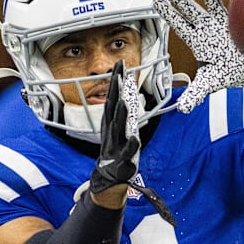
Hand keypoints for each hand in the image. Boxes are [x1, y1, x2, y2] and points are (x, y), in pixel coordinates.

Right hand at [89, 60, 176, 225]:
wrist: (109, 178)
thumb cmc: (115, 151)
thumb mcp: (117, 129)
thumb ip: (120, 112)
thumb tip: (126, 92)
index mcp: (111, 123)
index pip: (113, 98)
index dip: (116, 81)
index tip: (120, 64)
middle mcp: (111, 132)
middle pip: (113, 107)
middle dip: (116, 90)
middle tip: (119, 73)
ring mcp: (116, 145)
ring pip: (118, 128)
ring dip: (121, 115)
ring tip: (124, 102)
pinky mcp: (123, 161)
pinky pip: (127, 153)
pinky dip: (130, 146)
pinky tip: (135, 139)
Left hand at [153, 0, 243, 112]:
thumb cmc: (227, 72)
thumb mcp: (209, 83)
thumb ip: (195, 94)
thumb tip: (183, 110)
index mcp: (198, 40)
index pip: (179, 25)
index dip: (168, 14)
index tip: (156, 1)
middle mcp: (208, 27)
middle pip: (191, 11)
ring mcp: (224, 22)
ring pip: (213, 3)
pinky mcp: (240, 20)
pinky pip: (236, 6)